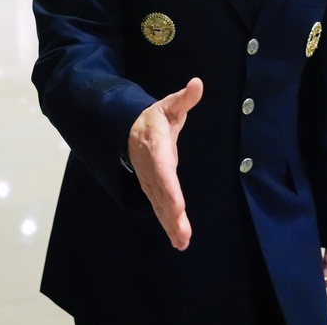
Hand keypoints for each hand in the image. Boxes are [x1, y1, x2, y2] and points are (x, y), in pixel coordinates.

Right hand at [127, 77, 203, 250]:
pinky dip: (168, 225)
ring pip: (160, 206)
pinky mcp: (153, 189)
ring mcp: (150, 182)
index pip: (163, 172)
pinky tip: (178, 240)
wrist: (128, 130)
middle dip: (171, 216)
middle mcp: (152, 170)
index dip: (170, 190)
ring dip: (170, 225)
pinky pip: (160, 208)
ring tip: (182, 243)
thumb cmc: (154, 117)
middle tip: (182, 235)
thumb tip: (198, 83)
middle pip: (162, 196)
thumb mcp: (169, 105)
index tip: (178, 206)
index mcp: (156, 149)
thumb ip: (184, 98)